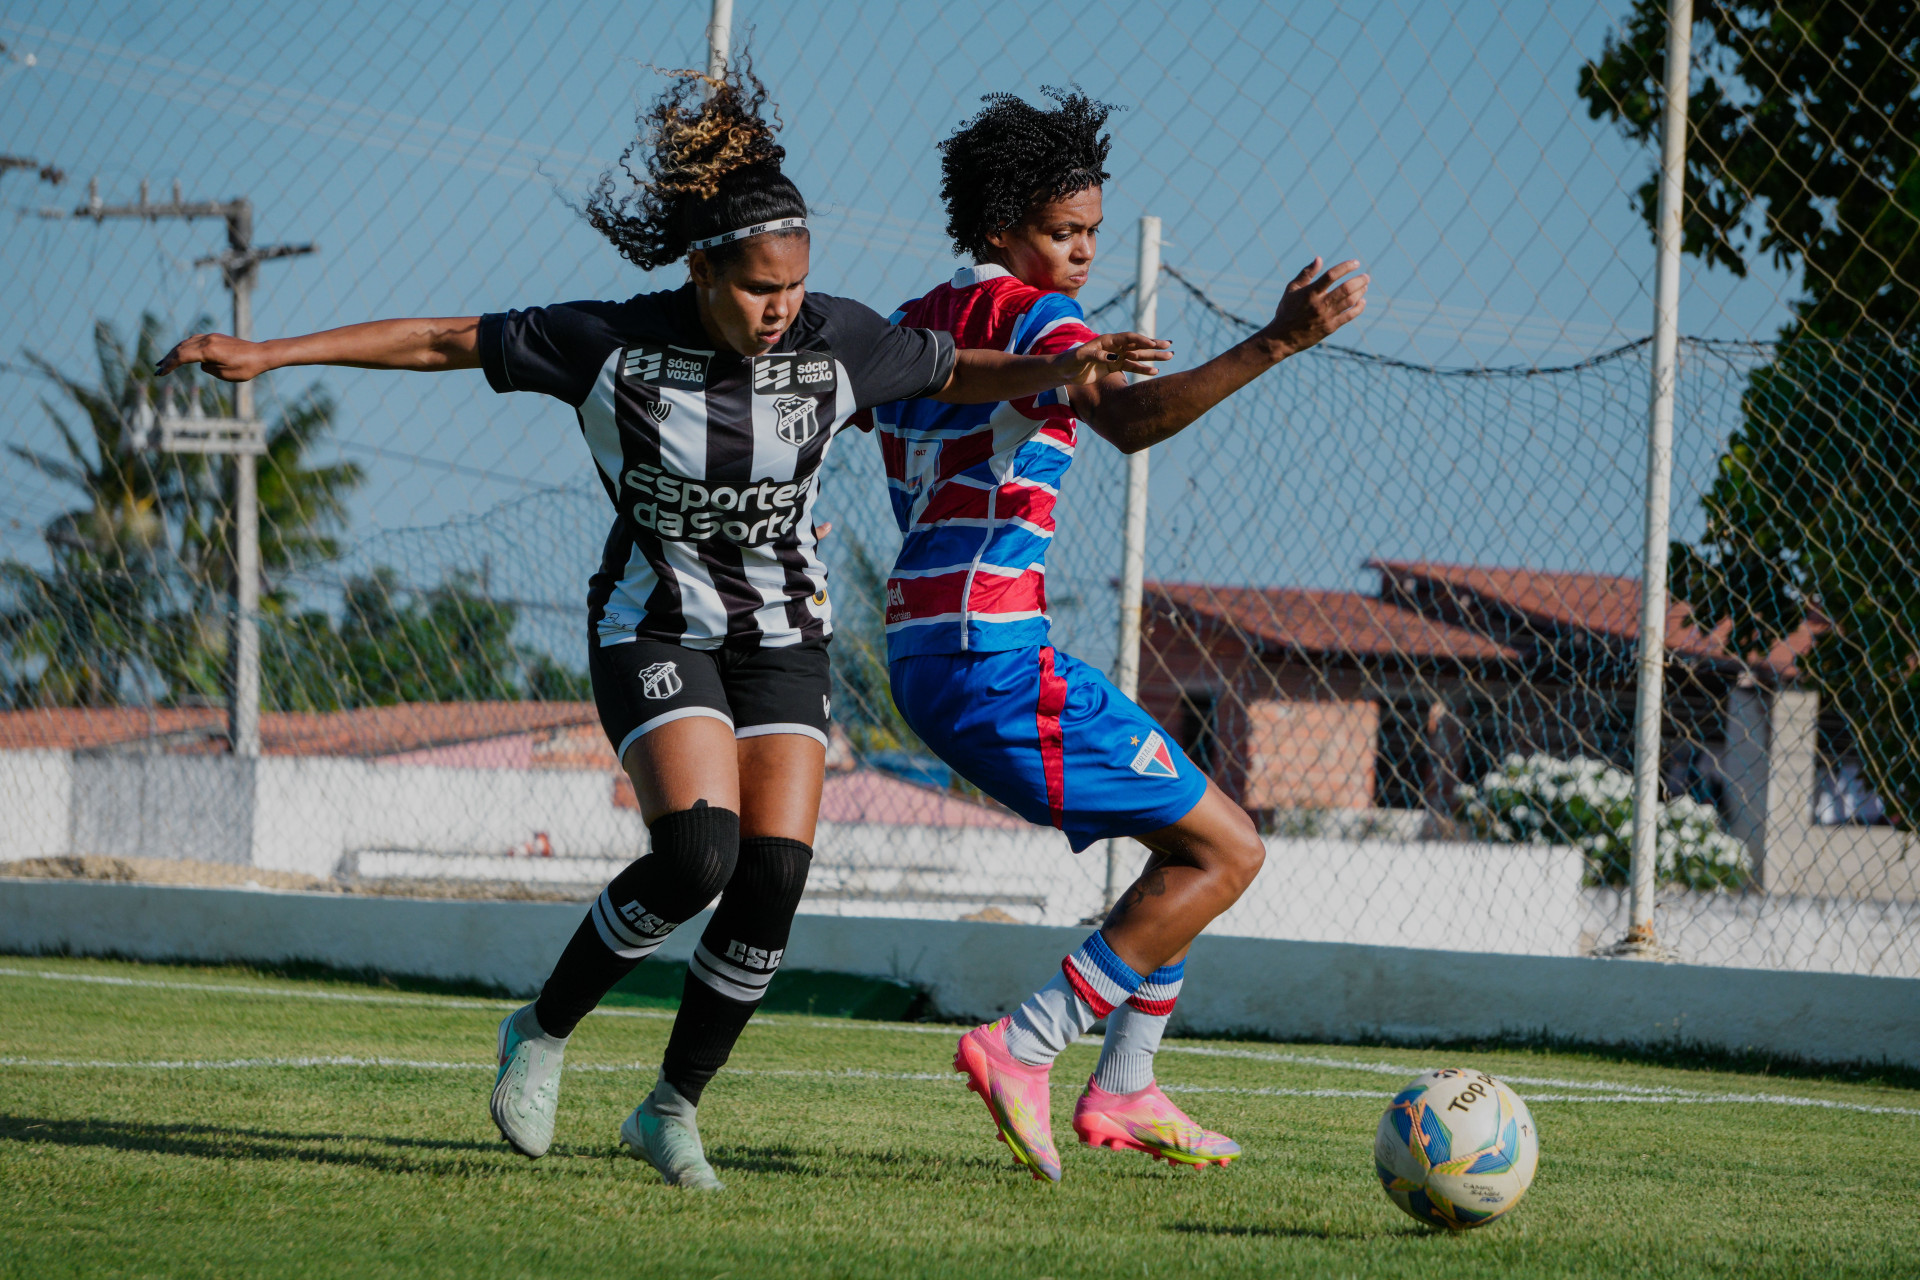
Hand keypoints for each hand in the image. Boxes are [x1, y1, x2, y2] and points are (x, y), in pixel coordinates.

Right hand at [155, 333, 271, 381]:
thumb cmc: (246, 368)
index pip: (182, 356)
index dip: (170, 365)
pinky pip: (194, 340)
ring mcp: (211, 337)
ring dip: (174, 352)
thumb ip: (208, 368)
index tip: (161, 373)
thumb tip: (200, 363)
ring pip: (186, 343)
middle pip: (181, 348)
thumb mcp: (225, 374)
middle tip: (158, 370)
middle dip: (168, 359)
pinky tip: (179, 353)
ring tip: (164, 362)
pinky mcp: (215, 337)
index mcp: (209, 350)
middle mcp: (207, 340)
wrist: (261, 354)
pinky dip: (184, 347)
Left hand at [1057, 331, 1172, 384]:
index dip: (1140, 340)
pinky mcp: (1114, 366)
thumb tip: (1112, 358)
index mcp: (1107, 340)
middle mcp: (1114, 346)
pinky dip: (1143, 369)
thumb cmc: (1071, 361)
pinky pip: (1132, 367)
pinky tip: (1155, 372)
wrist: (1065, 370)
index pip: (1128, 338)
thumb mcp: (1082, 357)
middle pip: (1137, 345)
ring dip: (1153, 357)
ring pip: (1138, 356)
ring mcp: (1116, 356)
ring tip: (1169, 357)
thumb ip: (1096, 356)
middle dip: (1154, 345)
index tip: (1153, 343)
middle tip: (1169, 346)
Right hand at [1260, 257, 1368, 358]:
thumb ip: (1306, 273)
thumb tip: (1319, 259)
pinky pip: (1349, 316)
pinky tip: (1362, 301)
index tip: (1356, 263)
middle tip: (1366, 277)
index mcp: (1310, 292)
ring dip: (1360, 292)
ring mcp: (1326, 316)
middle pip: (1345, 288)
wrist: (1282, 338)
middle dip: (1359, 280)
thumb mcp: (1292, 289)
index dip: (1346, 267)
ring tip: (1364, 286)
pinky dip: (1359, 307)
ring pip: (1350, 301)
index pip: (1331, 275)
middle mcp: (1319, 304)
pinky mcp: (1331, 327)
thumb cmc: (1287, 310)